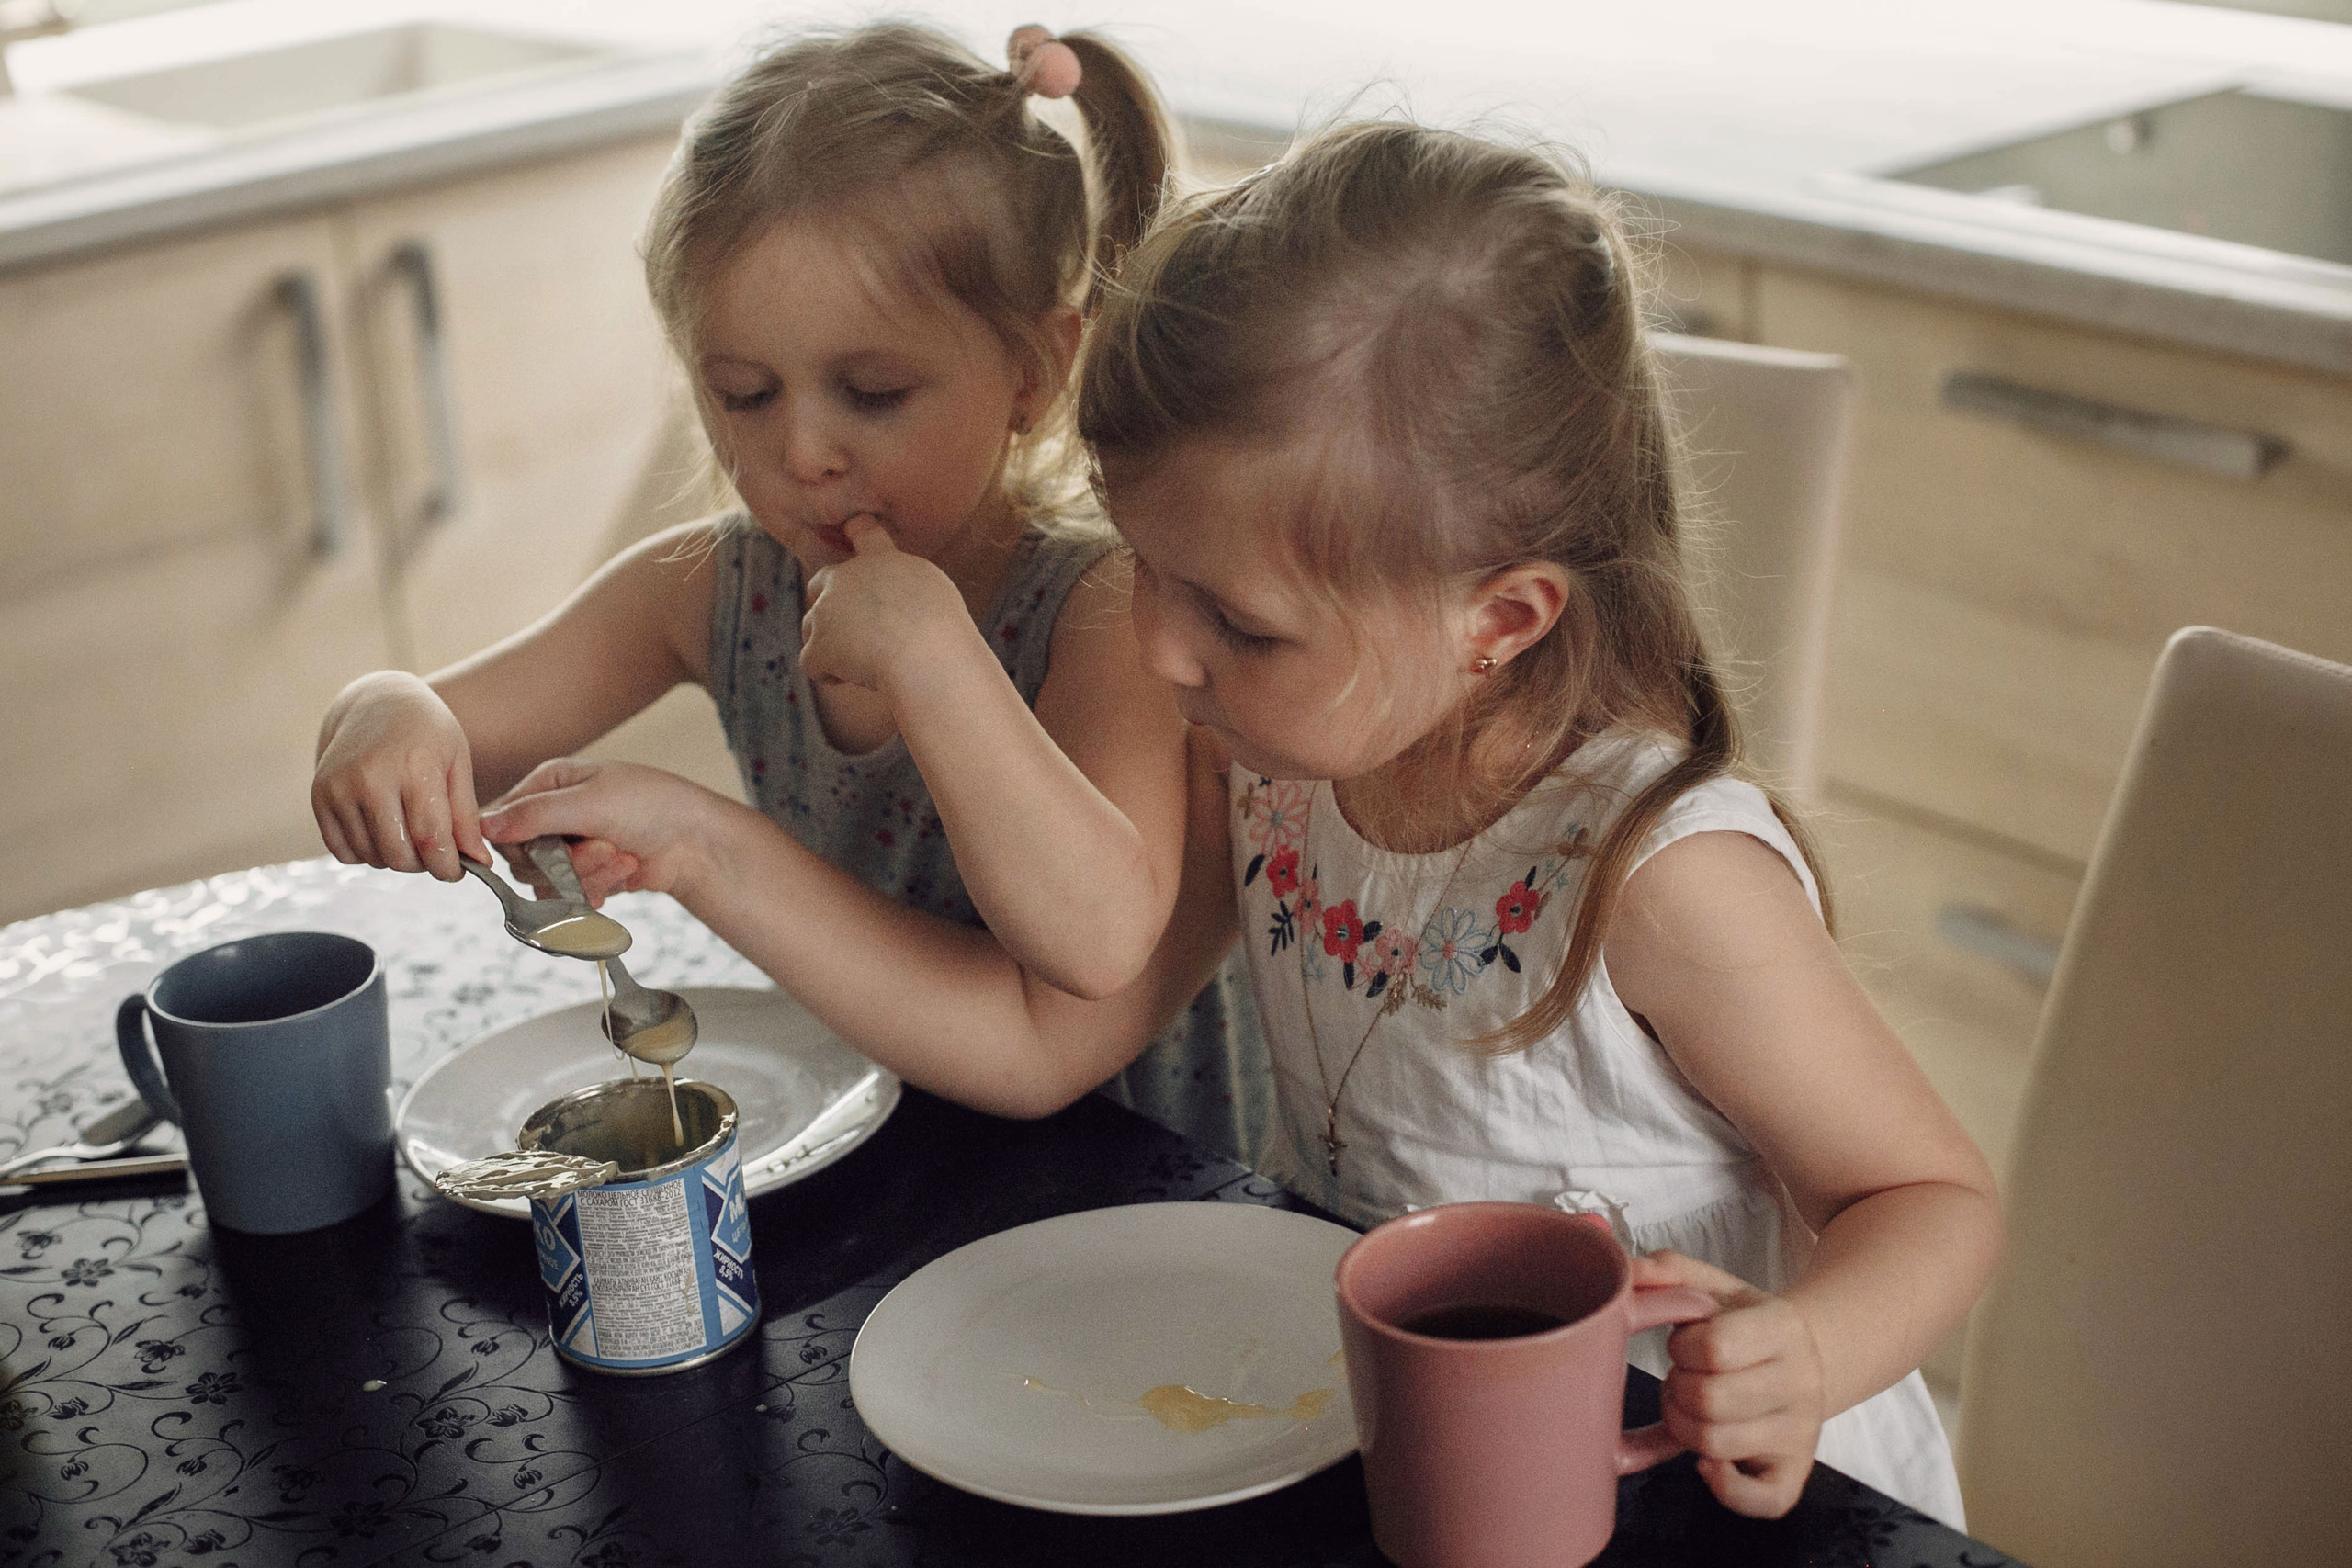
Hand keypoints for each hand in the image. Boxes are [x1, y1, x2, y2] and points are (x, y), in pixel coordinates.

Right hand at [312, 672, 487, 879]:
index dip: (447, 866)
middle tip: (436, 852)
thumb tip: (481, 864)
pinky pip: (343, 851)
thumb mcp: (458, 765)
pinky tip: (383, 832)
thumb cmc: (428, 734)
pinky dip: (367, 854)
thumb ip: (467, 817)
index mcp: (414, 767)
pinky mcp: (319, 796)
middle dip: (424, 865)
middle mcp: (370, 777)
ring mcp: (339, 787)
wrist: (377, 702)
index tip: (457, 872)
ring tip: (411, 835)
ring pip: (372, 857)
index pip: (431, 838)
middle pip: (399, 855)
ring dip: (396, 859)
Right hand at [479, 759, 728, 904]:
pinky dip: (598, 889)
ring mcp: (571, 848)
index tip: (547, 849)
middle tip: (605, 848)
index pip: (505, 821)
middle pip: (524, 858)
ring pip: (548, 882)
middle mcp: (555, 816)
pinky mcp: (588, 876)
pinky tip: (627, 872)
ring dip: (588, 876)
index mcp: (550, 784)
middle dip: (567, 861)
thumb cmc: (651, 805)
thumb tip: (481, 824)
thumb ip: (535, 814)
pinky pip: (571, 897)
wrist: (698, 840)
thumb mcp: (590, 801)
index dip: (519, 842)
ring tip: (624, 859)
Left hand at [800, 516, 974, 695]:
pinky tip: (854, 679)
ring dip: (831, 644)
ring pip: (811, 627)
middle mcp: (846, 578)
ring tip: (863, 662)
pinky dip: (828, 674)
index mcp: (880, 559)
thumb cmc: (943, 629)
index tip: (850, 529)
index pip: (862, 529)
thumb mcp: (933, 590)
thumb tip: (889, 603)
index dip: (854, 531)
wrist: (927, 655)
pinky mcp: (818, 646)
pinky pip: (811, 663)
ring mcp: (826, 611)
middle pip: (820, 582)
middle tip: (855, 630)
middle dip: (829, 604)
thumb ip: (903, 586)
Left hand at [1633, 1250, 1826, 1518]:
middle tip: (1683, 1377)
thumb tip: (1629, 1269)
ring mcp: (1800, 1433)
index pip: (1714, 1346)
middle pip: (1708, 1400)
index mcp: (1783, 1329)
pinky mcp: (1794, 1473)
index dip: (1682, 1348)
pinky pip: (1759, 1501)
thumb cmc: (1746, 1324)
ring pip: (1714, 1445)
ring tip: (1691, 1406)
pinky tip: (1707, 1461)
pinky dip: (1722, 1487)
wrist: (1805, 1359)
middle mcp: (1801, 1383)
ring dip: (1682, 1426)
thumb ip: (1670, 1271)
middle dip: (1676, 1387)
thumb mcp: (1716, 1288)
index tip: (1685, 1344)